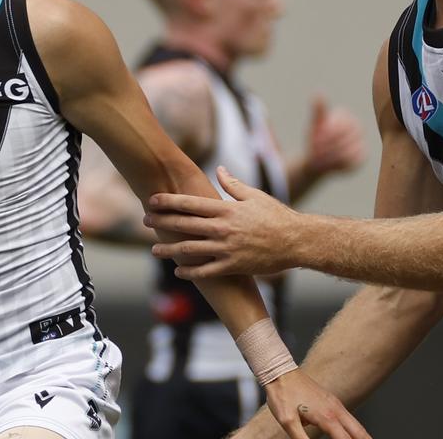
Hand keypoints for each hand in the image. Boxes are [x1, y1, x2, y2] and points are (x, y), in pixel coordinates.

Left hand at [148, 166, 301, 278]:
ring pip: (189, 249)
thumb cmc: (277, 216)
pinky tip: (178, 271)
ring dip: (169, 249)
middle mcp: (222, 228)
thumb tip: (219, 170)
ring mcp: (226, 249)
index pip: (190, 203)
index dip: (169, 201)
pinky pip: (205, 271)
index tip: (152, 199)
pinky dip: (189, 272)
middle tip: (145, 220)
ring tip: (154, 249)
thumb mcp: (255, 196)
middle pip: (184, 224)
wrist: (297, 241)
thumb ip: (233, 185)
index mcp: (226, 209)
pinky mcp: (233, 267)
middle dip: (162, 222)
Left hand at [263, 368, 370, 438]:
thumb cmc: (282, 395)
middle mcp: (335, 409)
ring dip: (363, 436)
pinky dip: (355, 428)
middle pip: (358, 431)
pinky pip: (349, 417)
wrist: (280, 372)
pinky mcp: (331, 400)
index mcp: (326, 416)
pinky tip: (353, 433)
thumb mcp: (287, 422)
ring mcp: (334, 403)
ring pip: (356, 423)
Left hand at [303, 96, 364, 176]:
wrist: (317, 159)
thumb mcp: (315, 125)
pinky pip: (354, 160)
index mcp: (346, 117)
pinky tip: (330, 166)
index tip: (314, 140)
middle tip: (315, 152)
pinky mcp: (362, 156)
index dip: (327, 134)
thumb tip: (318, 94)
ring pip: (350, 149)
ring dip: (333, 156)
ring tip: (320, 160)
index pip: (341, 124)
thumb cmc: (316, 139)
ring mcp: (361, 141)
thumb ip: (318, 111)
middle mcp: (357, 128)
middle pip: (346, 137)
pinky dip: (340, 164)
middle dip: (329, 146)